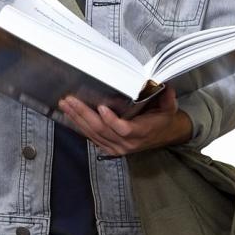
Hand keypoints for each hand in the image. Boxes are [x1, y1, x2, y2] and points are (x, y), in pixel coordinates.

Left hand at [58, 86, 192, 156]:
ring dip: (77, 119)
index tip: (101, 107)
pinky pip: (92, 138)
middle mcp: (127, 143)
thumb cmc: (163, 119)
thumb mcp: (169, 108)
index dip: (111, 120)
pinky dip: (80, 126)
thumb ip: (167, 98)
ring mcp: (116, 147)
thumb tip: (166, 86)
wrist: (163, 135)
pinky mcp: (109, 148)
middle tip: (71, 100)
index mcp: (141, 132)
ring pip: (93, 134)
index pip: (124, 129)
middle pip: (101, 130)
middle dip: (83, 114)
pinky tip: (70, 115)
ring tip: (65, 105)